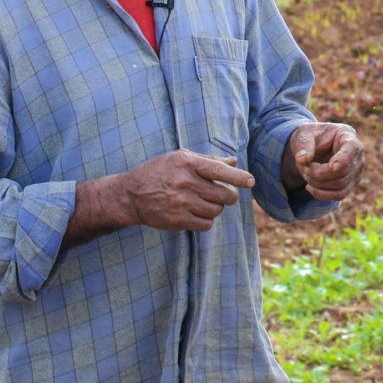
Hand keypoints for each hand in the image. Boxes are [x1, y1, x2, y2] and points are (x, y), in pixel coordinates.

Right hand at [120, 150, 253, 232]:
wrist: (131, 195)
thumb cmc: (160, 172)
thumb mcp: (180, 158)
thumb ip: (208, 160)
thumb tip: (234, 162)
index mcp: (187, 164)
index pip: (218, 170)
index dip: (238, 177)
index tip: (251, 181)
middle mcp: (185, 183)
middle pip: (224, 195)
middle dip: (230, 195)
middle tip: (226, 194)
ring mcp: (181, 204)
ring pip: (216, 210)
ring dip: (216, 207)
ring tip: (205, 201)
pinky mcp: (178, 221)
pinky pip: (206, 224)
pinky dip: (206, 219)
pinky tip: (197, 212)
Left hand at [284, 122, 363, 201]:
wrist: (313, 148)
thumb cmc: (311, 137)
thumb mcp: (303, 135)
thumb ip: (304, 144)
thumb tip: (302, 159)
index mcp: (347, 135)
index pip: (352, 148)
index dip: (343, 160)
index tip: (331, 167)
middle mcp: (356, 154)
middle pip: (343, 171)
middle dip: (320, 173)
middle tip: (306, 167)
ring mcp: (356, 171)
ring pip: (341, 185)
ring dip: (319, 184)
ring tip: (307, 174)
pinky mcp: (350, 184)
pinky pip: (340, 195)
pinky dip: (322, 194)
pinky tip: (310, 187)